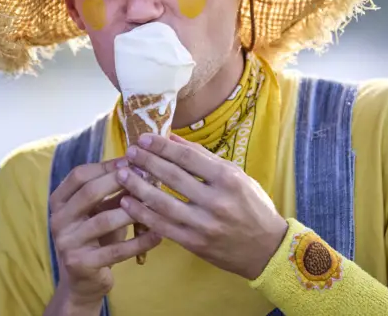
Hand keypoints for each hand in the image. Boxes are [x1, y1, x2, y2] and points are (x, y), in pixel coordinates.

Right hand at [48, 159, 162, 309]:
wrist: (81, 281)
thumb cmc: (95, 238)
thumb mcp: (99, 211)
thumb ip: (113, 192)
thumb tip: (139, 166)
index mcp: (59, 201)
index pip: (79, 175)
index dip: (106, 166)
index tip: (131, 161)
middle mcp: (58, 220)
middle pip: (89, 193)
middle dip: (119, 181)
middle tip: (145, 176)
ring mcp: (67, 242)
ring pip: (104, 221)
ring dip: (132, 211)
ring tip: (154, 203)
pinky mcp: (80, 264)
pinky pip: (115, 251)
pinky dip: (139, 242)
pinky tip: (158, 235)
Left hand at [116, 134, 288, 279]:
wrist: (267, 249)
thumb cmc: (252, 206)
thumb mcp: (236, 176)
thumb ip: (204, 158)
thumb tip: (173, 139)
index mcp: (228, 179)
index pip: (188, 158)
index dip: (162, 146)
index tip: (144, 138)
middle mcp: (215, 201)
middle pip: (172, 177)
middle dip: (146, 161)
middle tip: (129, 151)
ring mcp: (204, 224)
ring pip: (163, 202)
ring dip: (137, 186)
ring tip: (121, 173)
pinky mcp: (195, 243)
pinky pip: (162, 226)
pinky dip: (142, 214)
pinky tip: (127, 203)